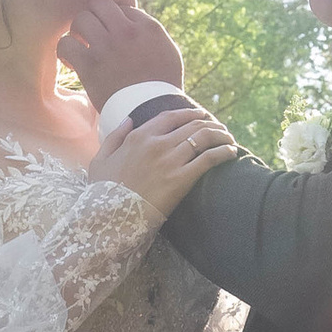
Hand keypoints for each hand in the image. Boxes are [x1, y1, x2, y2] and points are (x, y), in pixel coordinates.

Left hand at [58, 0, 186, 108]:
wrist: (151, 112)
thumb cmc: (161, 85)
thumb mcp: (168, 51)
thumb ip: (149, 31)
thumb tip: (131, 16)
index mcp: (148, 27)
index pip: (123, 6)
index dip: (116, 18)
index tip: (114, 32)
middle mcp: (127, 31)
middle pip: (100, 3)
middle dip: (96, 16)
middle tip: (95, 32)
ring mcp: (107, 46)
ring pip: (81, 18)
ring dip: (79, 30)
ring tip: (83, 44)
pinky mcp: (90, 64)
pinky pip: (66, 43)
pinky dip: (66, 49)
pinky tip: (72, 61)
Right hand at [101, 98, 237, 219]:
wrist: (111, 217)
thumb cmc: (103, 191)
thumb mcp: (100, 159)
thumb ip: (115, 136)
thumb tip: (129, 119)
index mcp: (139, 136)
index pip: (171, 116)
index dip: (189, 113)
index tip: (201, 115)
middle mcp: (157, 143)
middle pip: (193, 125)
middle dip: (211, 124)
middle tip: (221, 128)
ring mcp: (170, 160)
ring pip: (204, 138)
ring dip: (221, 135)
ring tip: (230, 139)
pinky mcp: (181, 179)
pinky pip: (209, 159)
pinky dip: (223, 152)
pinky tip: (231, 153)